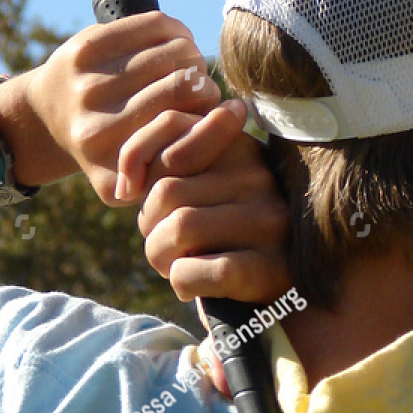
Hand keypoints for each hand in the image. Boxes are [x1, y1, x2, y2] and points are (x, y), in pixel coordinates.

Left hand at [0, 11, 218, 200]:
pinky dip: (176, 31)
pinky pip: (154, 25)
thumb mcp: (137, 181)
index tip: (211, 112)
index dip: (211, 112)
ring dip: (193, 56)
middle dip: (204, 82)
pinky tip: (177, 41)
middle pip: (184, 84)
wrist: (48, 117)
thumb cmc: (113, 147)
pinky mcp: (84, 47)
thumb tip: (229, 126)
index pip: (188, 124)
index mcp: (114, 161)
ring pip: (175, 51)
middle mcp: (97, 125)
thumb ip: (179, 166)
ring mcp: (88, 83)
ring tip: (190, 67)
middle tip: (202, 88)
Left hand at [136, 98, 291, 303]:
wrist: (285, 286)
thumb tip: (127, 188)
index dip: (136, 163)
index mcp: (240, 147)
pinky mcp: (269, 268)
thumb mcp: (200, 184)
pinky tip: (191, 287)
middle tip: (164, 243)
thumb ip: (162, 160)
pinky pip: (197, 270)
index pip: (170, 125)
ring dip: (160, 256)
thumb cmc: (223, 232)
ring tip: (174, 264)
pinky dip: (180, 282)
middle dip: (149, 225)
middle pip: (167, 190)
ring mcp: (270, 222)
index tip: (135, 192)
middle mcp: (260, 177)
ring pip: (180, 228)